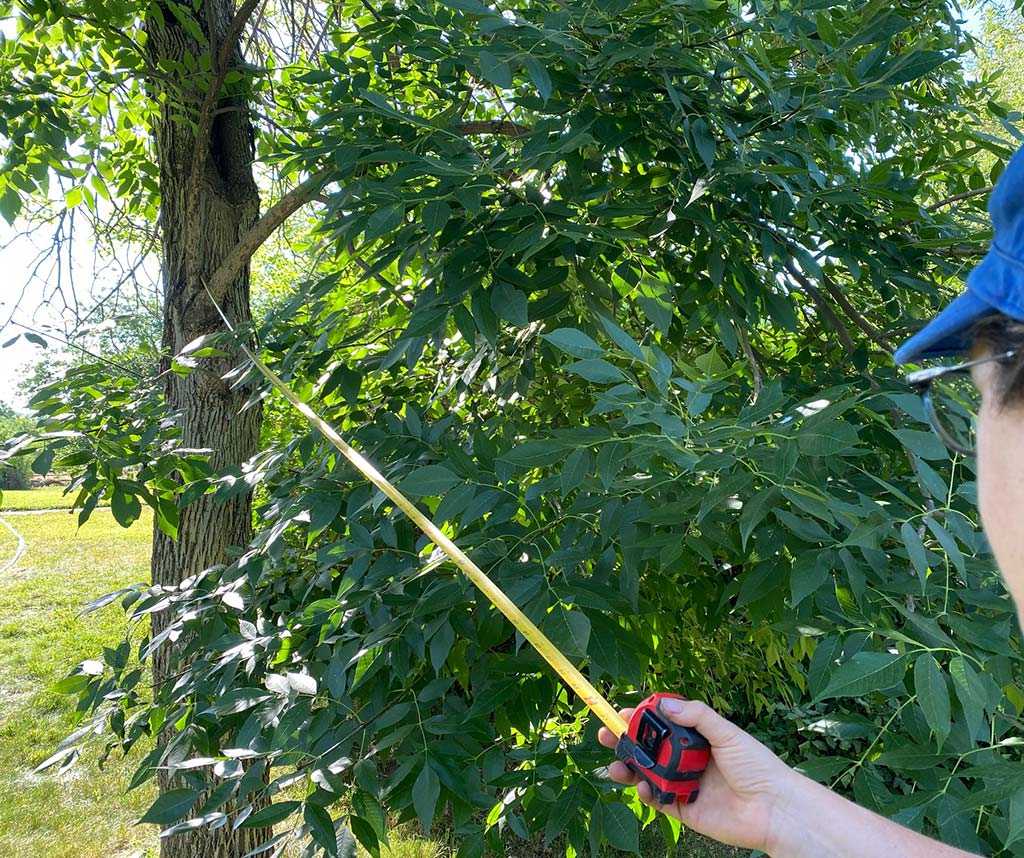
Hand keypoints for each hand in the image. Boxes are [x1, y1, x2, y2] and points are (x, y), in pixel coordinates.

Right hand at [597, 698, 798, 852]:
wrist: (775, 809)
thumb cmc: (758, 766)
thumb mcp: (728, 733)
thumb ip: (697, 717)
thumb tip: (664, 705)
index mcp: (698, 739)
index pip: (663, 726)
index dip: (642, 719)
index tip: (622, 712)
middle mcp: (688, 761)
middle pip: (649, 750)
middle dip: (625, 742)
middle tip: (604, 734)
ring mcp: (685, 785)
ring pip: (648, 775)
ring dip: (629, 768)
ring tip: (616, 765)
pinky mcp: (685, 810)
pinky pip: (659, 801)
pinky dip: (647, 794)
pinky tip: (642, 787)